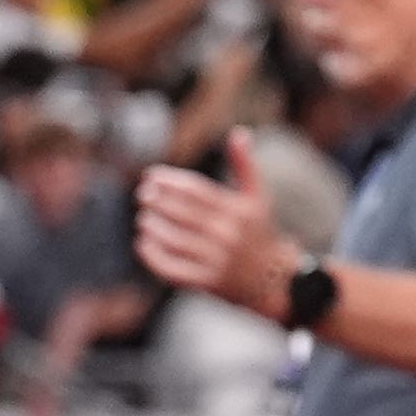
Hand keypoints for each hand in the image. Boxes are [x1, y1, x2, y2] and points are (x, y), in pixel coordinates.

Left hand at [133, 138, 300, 319]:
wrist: (273, 282)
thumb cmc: (259, 234)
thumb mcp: (258, 199)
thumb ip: (246, 166)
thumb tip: (239, 132)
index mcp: (237, 211)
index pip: (195, 190)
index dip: (170, 181)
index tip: (151, 176)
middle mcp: (227, 235)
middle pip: (182, 213)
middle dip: (157, 201)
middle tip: (142, 194)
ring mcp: (217, 260)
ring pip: (174, 240)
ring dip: (153, 227)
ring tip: (143, 218)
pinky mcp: (207, 283)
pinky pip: (173, 269)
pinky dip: (154, 256)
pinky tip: (143, 244)